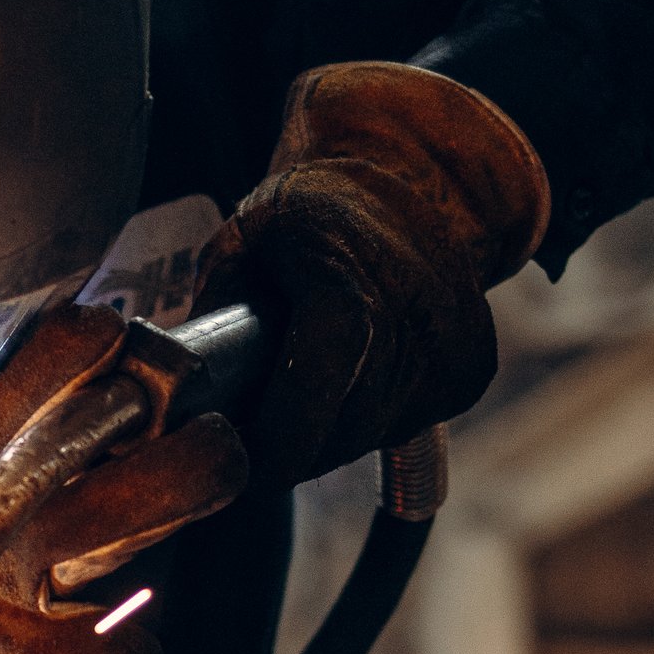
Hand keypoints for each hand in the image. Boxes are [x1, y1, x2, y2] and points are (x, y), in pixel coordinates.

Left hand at [195, 62, 548, 487]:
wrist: (408, 186)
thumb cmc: (312, 215)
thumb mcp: (242, 241)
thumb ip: (212, 319)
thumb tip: (182, 403)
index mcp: (344, 278)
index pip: (309, 393)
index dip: (272, 445)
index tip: (237, 467)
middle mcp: (410, 318)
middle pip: (338, 431)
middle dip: (290, 447)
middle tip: (254, 435)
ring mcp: (451, 349)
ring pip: (370, 436)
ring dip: (328, 437)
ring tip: (299, 397)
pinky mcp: (471, 372)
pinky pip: (404, 424)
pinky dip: (369, 418)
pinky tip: (350, 381)